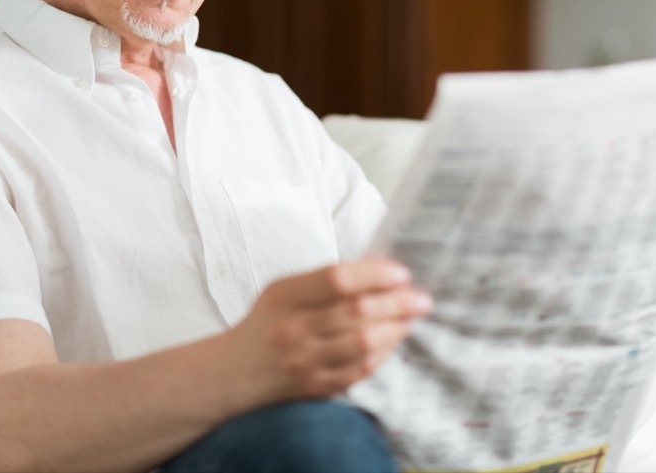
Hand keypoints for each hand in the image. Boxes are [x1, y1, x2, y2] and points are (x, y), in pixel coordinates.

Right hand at [228, 258, 432, 403]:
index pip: (336, 279)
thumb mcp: (283, 290)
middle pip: (356, 311)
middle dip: (398, 302)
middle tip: (421, 297)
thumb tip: (379, 269)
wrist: (234, 372)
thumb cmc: (268, 321)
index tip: (401, 273)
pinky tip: (395, 338)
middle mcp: (292, 329)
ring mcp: (304, 361)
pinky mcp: (315, 386)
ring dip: (397, 327)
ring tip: (413, 316)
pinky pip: (361, 368)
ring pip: (364, 341)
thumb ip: (324, 280)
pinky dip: (385, 351)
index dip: (374, 274)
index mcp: (284, 296)